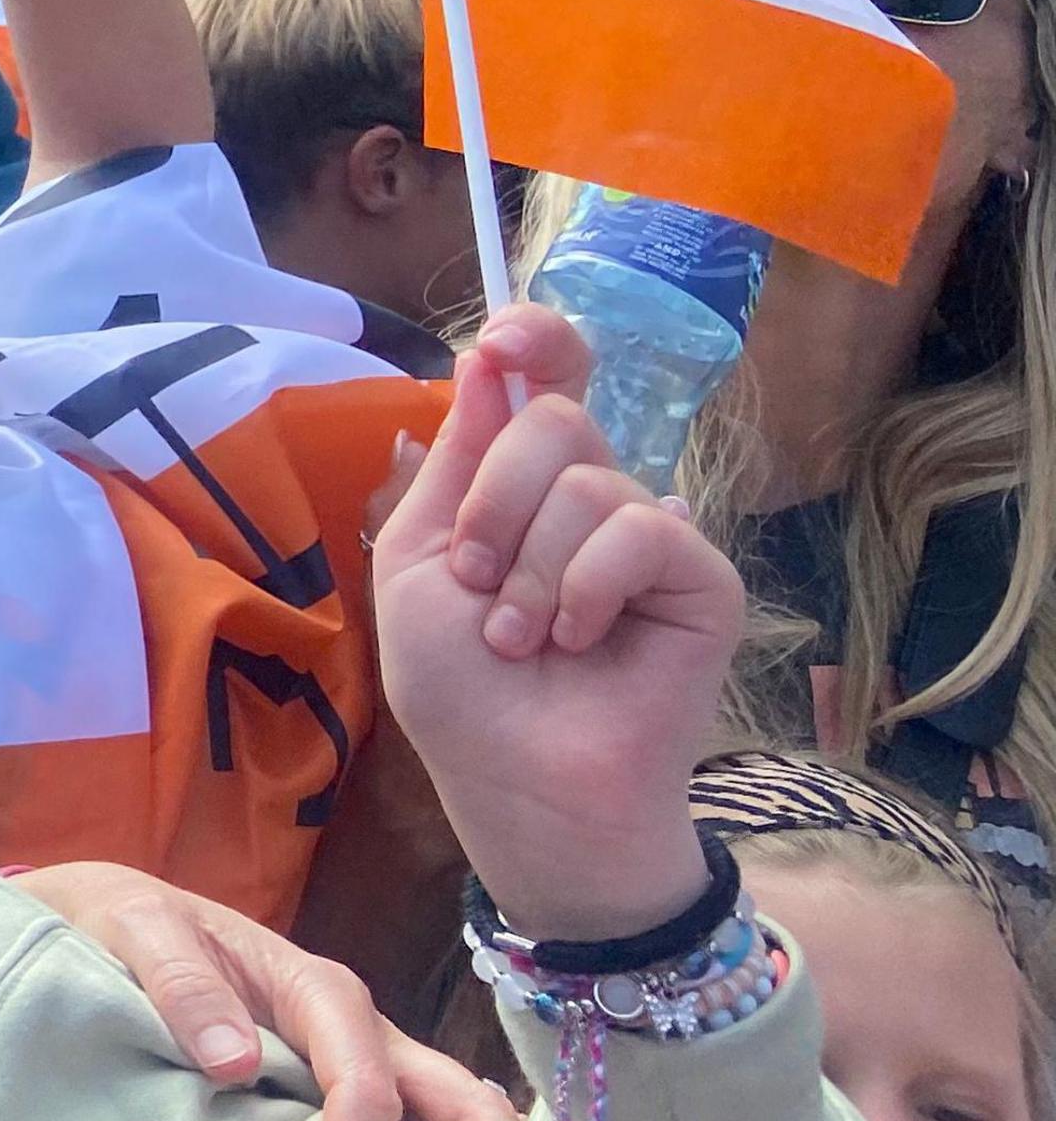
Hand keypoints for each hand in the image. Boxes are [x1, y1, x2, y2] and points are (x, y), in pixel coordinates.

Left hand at [18, 863, 530, 1120]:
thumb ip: (182, 987)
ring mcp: (362, 1060)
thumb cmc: (133, 926)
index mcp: (318, 991)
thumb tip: (235, 1061)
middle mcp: (359, 1029)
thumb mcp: (141, 933)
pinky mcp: (343, 1091)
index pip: (363, 1087)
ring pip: (452, 1120)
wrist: (115, 919)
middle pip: (459, 1099)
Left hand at [374, 304, 737, 942]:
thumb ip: (456, 460)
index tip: (504, 341)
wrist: (516, 780)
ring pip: (589, 481)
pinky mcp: (702, 579)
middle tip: (477, 587)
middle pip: (553, 418)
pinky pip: (642, 530)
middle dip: (492, 506)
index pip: (546, 378)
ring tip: (522, 640)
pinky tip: (578, 641)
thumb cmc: (459, 688)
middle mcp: (591, 498)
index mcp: (521, 485)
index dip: (536, 340)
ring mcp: (650, 536)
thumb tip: (492, 354)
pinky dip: (586, 587)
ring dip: (528, 571)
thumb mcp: (418, 562)